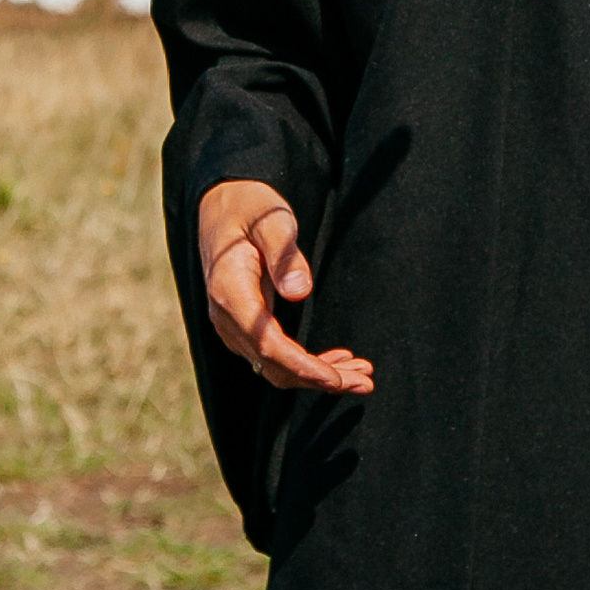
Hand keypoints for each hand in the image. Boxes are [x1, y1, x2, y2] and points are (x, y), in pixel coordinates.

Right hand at [198, 179, 373, 396]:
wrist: (224, 207)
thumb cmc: (251, 209)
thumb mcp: (271, 220)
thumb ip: (284, 253)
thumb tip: (300, 291)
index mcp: (229, 292)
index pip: (267, 344)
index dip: (304, 367)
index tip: (337, 379)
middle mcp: (227, 317)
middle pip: (274, 366)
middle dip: (320, 379)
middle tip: (366, 383)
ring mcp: (234, 326)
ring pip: (276, 368)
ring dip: (318, 376)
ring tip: (362, 376)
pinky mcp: (245, 327)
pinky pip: (275, 357)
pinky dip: (307, 365)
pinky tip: (339, 360)